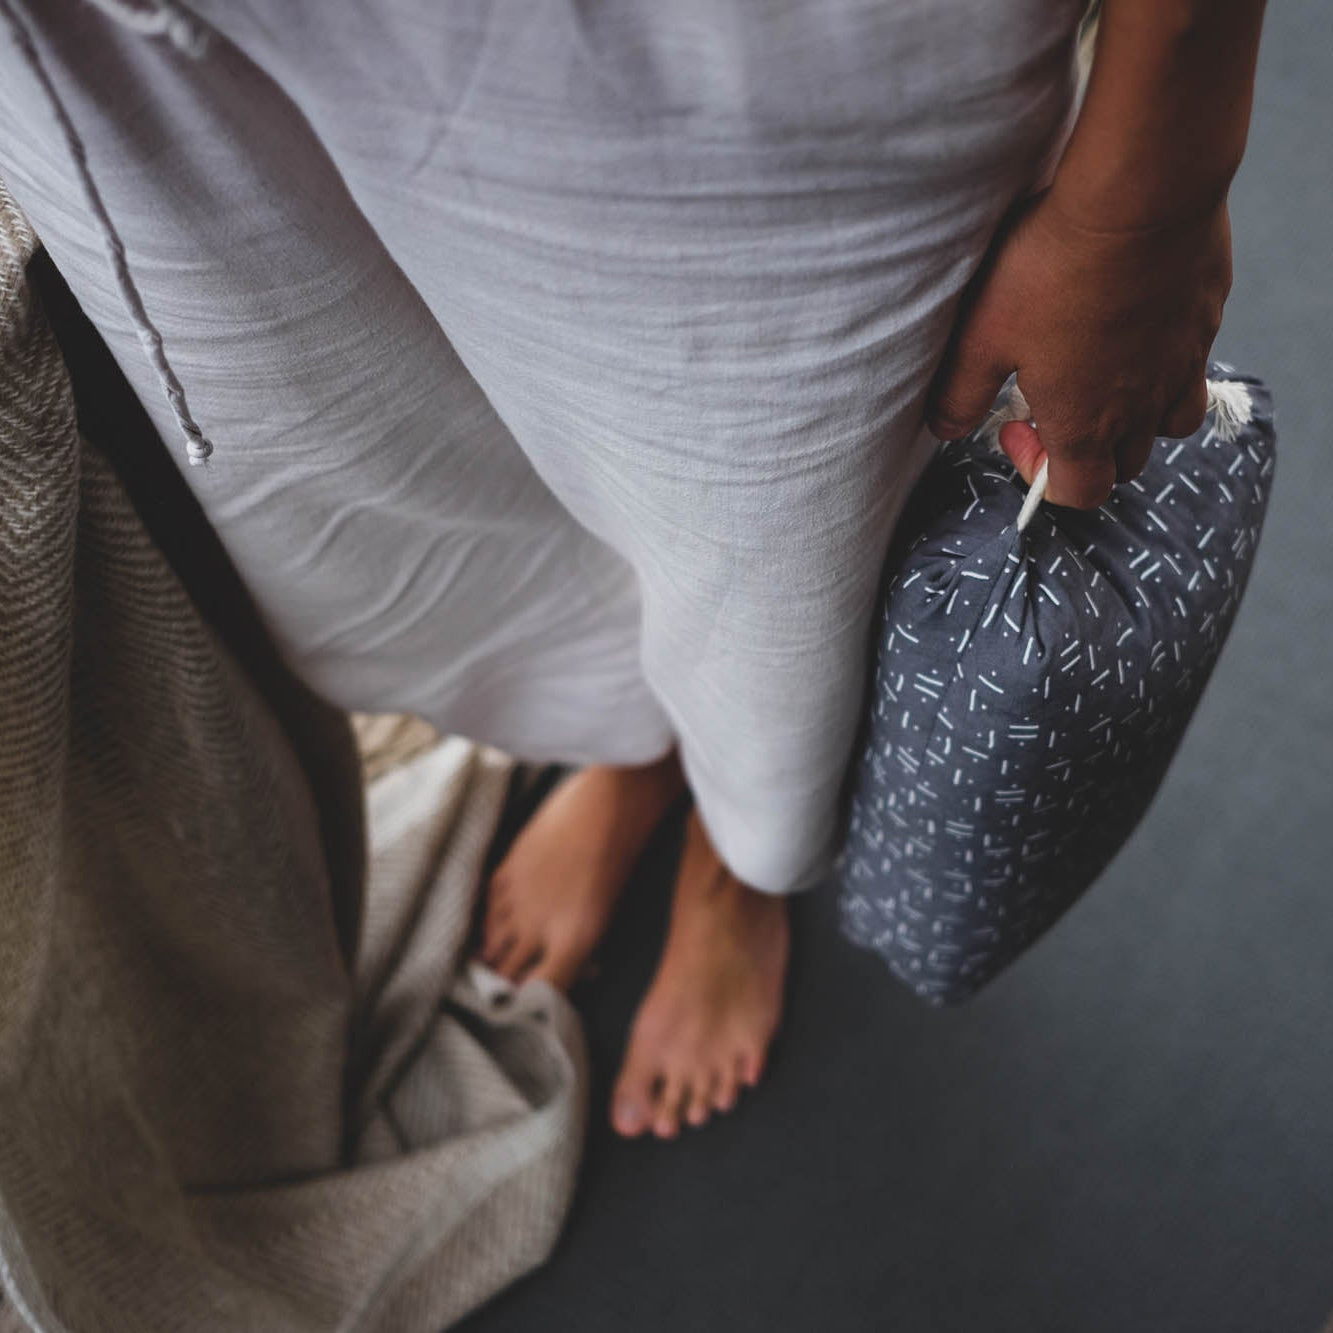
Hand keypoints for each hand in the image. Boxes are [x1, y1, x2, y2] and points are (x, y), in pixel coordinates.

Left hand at [925, 188, 1232, 506]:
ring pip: (1168, 423)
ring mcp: (1182, 365)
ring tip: (1100, 372)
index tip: (1015, 425)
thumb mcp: (981, 336)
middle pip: (1124, 465)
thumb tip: (946, 430)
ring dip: (1135, 417)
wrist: (1140, 193)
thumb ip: (961, 395)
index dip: (1039, 473)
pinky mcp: (1206, 320)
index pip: (1077, 493)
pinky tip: (1136, 326)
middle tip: (1052, 396)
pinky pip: (1193, 365)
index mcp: (1085, 424)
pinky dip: (1167, 366)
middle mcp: (1141, 407)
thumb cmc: (1054, 267)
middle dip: (1086, 450)